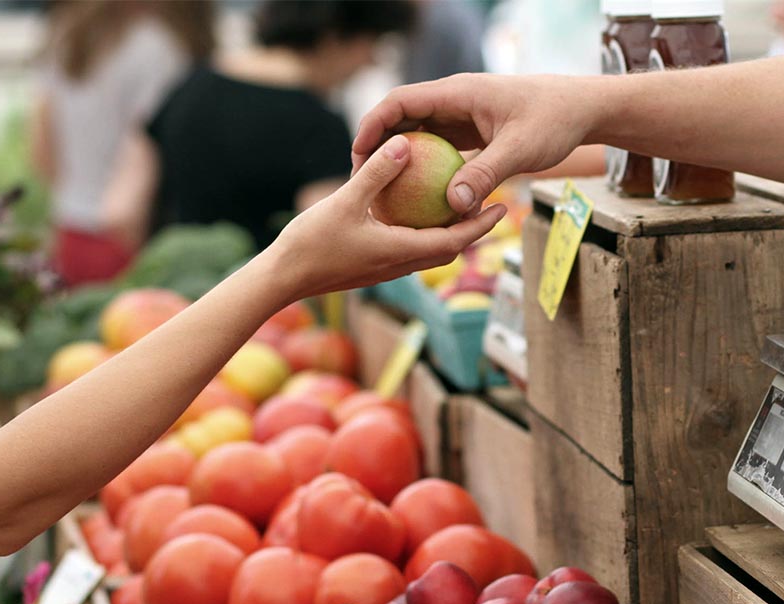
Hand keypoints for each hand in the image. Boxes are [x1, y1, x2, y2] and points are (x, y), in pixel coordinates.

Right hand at [266, 134, 505, 301]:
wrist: (282, 279)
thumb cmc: (311, 243)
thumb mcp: (345, 202)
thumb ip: (376, 173)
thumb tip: (405, 144)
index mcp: (401, 252)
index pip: (454, 241)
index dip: (481, 225)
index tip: (502, 208)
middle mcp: (399, 265)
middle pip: (448, 248)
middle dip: (472, 229)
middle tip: (491, 203)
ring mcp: (385, 268)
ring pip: (428, 251)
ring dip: (448, 232)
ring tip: (459, 205)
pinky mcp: (372, 266)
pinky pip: (407, 248)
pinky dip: (422, 232)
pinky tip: (414, 211)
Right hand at [351, 74, 599, 213]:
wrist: (582, 109)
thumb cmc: (554, 121)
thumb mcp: (520, 150)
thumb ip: (485, 175)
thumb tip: (453, 205)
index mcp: (458, 93)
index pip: (401, 102)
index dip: (373, 125)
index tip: (358, 155)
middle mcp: (455, 101)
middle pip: (403, 118)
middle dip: (379, 146)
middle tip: (362, 180)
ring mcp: (463, 116)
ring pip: (420, 134)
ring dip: (401, 159)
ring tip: (383, 192)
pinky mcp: (472, 132)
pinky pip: (440, 148)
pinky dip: (427, 168)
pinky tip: (420, 198)